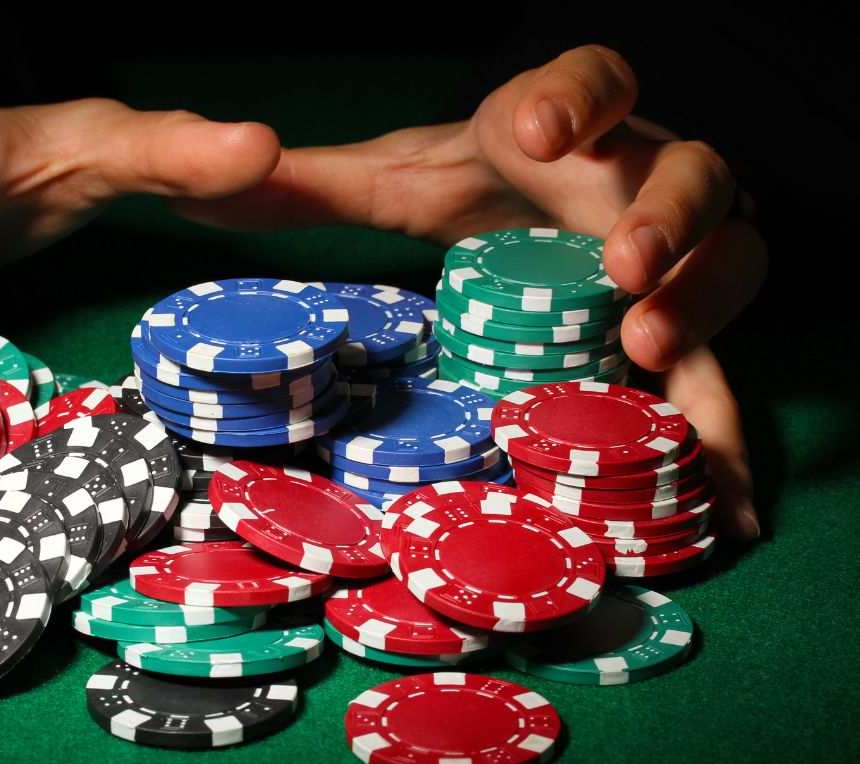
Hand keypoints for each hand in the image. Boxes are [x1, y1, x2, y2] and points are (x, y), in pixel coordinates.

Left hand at [176, 45, 766, 539]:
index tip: (536, 135)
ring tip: (650, 347)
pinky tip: (725, 495)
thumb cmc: (467, 187)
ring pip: (732, 254)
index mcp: (560, 126)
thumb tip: (219, 181)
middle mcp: (633, 178)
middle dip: (663, 211)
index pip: (590, 80)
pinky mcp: (682, 325)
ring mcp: (672, 252)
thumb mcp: (386, 183)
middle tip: (621, 263)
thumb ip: (309, 186)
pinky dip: (724, 424)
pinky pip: (722, 367)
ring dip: (704, 299)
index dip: (578, 98)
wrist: (525, 225)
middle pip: (686, 169)